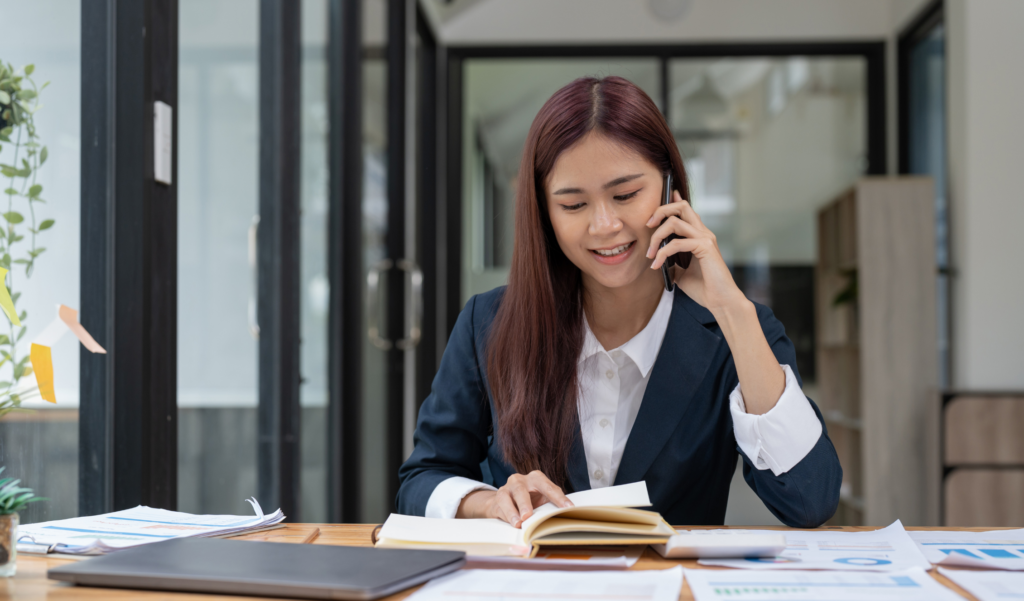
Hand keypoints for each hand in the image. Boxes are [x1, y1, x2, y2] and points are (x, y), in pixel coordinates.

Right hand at [456, 471, 572, 527]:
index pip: (548, 487)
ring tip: (518, 523)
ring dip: (512, 512)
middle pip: (521, 490)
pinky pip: (500, 508)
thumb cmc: (530, 499)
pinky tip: (512, 524)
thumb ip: (552, 503)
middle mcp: (519, 480)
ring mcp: (506, 489)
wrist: (506, 501)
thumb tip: (568, 514)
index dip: (558, 498)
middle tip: (528, 516)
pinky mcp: (497, 499)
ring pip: (506, 498)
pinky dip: (506, 517)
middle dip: (525, 504)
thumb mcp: (542, 498)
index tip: (568, 508)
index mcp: (535, 478)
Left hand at [645, 191, 747, 313]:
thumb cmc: (704, 289)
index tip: (660, 200)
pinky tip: (657, 265)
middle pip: (682, 206)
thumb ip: (673, 264)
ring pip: (675, 221)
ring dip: (656, 237)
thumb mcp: (682, 274)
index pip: (686, 210)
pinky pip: (677, 243)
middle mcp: (703, 233)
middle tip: (648, 225)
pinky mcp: (705, 247)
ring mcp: (705, 238)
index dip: (672, 201)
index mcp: (699, 236)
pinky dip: (663, 253)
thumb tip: (660, 262)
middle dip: (661, 210)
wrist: (720, 302)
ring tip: (650, 255)